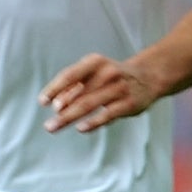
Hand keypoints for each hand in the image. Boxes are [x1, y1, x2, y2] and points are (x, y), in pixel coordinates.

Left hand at [40, 54, 161, 133]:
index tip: (42, 102)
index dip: (54, 88)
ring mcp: (119, 88)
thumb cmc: (111, 78)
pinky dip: (93, 122)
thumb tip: (56, 106)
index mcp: (95, 62)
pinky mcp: (129, 103)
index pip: (69, 75)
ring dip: (69, 117)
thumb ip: (74, 87)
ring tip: (54, 127)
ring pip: (90, 104)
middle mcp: (107, 72)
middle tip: (48, 125)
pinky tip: (80, 128)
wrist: (149, 76)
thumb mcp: (93, 74)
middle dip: (61, 110)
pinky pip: (108, 114)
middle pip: (78, 94)